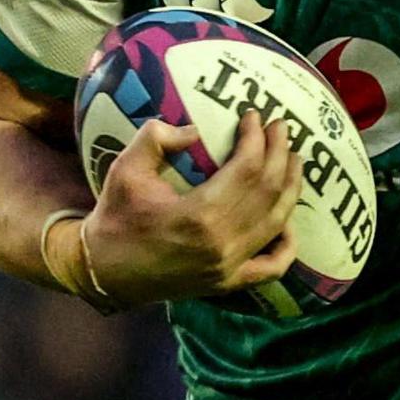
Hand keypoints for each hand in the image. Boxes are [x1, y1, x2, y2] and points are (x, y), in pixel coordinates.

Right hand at [79, 112, 298, 305]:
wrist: (104, 271)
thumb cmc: (115, 217)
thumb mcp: (126, 168)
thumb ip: (157, 138)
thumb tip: (195, 130)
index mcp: (199, 215)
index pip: (246, 168)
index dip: (256, 138)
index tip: (255, 116)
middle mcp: (222, 243)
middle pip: (268, 191)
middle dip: (279, 154)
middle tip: (281, 127)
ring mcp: (229, 267)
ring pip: (277, 222)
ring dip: (291, 187)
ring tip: (295, 159)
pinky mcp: (227, 282)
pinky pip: (272, 267)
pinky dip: (288, 245)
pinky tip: (289, 222)